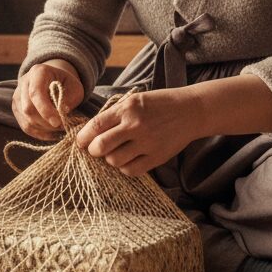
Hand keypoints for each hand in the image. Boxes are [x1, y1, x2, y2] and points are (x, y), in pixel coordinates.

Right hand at [12, 60, 85, 139]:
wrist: (54, 80)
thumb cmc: (66, 83)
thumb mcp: (75, 87)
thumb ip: (69, 99)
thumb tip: (62, 113)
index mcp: (38, 72)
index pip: (36, 93)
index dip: (45, 110)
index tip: (58, 122)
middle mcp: (24, 82)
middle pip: (28, 108)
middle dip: (46, 122)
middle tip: (62, 126)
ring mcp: (18, 96)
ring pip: (26, 119)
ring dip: (44, 129)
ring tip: (59, 129)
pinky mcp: (17, 108)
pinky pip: (25, 126)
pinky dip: (39, 133)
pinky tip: (52, 134)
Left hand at [76, 88, 199, 175]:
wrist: (190, 110)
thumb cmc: (158, 104)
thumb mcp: (134, 100)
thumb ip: (113, 114)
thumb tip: (89, 132)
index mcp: (127, 109)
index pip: (96, 126)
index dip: (83, 137)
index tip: (80, 142)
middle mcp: (135, 126)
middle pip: (101, 147)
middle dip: (93, 151)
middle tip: (95, 150)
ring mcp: (147, 143)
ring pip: (114, 161)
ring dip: (110, 159)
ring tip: (115, 152)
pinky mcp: (157, 157)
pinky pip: (131, 170)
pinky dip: (125, 168)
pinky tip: (128, 159)